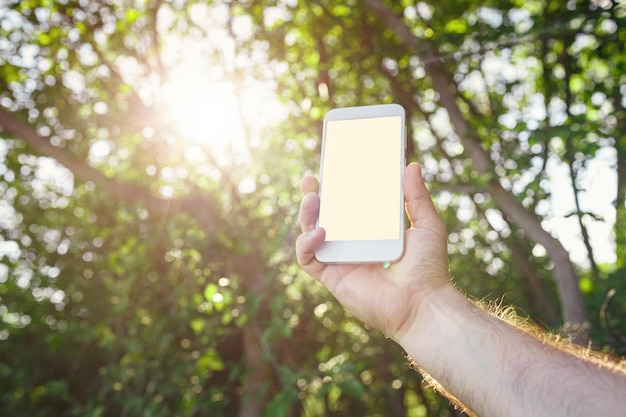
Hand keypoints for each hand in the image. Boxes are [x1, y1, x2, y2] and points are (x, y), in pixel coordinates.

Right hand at [296, 162, 451, 341]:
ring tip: (313, 198)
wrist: (424, 304)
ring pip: (309, 234)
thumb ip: (417, 196)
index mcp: (370, 232)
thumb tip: (412, 165)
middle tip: (310, 179)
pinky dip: (306, 244)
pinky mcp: (332, 278)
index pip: (346, 206)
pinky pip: (307, 259)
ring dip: (305, 215)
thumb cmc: (429, 269)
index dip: (335, 189)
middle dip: (312, 197)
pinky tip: (320, 232)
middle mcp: (352, 245)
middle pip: (322, 217)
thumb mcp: (427, 225)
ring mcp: (340, 261)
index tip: (330, 169)